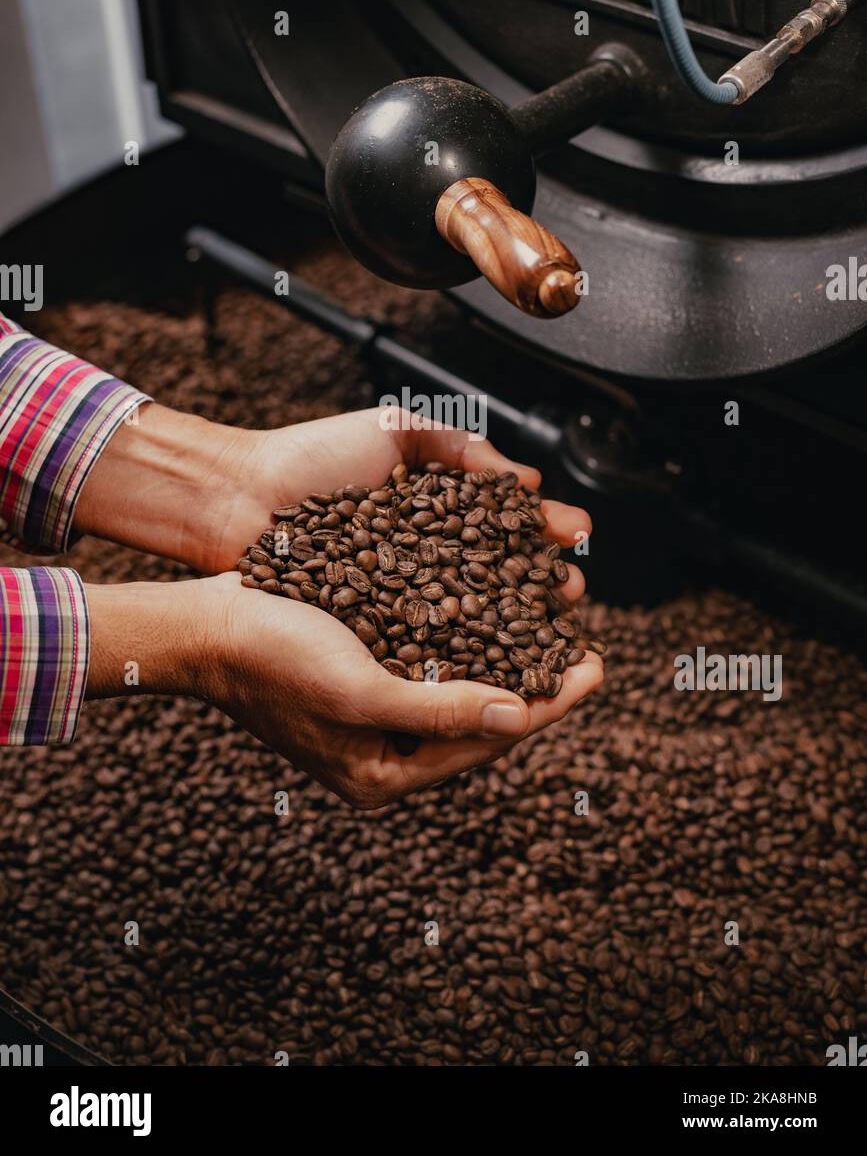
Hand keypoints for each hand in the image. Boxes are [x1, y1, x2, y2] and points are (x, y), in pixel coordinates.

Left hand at [75, 406, 593, 611]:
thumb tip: (527, 484)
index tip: (577, 533)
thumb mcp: (397, 431)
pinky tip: (493, 656)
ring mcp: (402, 597)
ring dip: (516, 620)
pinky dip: (462, 650)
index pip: (507, 523)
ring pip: (472, 614)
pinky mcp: (373, 632)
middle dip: (543, 579)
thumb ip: (462, 446)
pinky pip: (426, 643)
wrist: (239, 498)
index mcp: (438, 509)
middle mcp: (427, 556)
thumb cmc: (312, 458)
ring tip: (550, 624)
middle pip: (501, 573)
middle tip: (574, 587)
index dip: (545, 530)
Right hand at [86, 573, 602, 807]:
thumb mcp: (360, 690)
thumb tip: (519, 715)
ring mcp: (374, 716)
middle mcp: (384, 752)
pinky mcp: (364, 677)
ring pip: (460, 689)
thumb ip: (439, 708)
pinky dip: (465, 641)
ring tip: (548, 628)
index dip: (547, 704)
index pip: (487, 739)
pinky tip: (491, 612)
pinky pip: (432, 665)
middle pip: (479, 719)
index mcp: (385, 774)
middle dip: (533, 684)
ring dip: (503, 657)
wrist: (206, 625)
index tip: (594, 670)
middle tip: (583, 650)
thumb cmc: (274, 660)